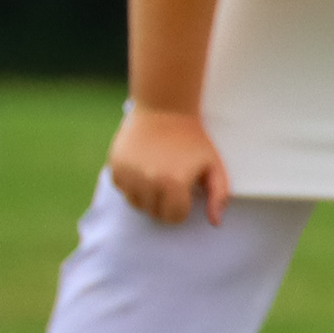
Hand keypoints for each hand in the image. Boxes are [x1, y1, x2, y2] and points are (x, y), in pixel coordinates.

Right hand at [106, 107, 227, 225]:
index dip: (182, 207)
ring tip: (158, 175)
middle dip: (165, 203)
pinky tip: (144, 166)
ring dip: (147, 196)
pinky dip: (132, 184)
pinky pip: (122, 189)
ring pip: (136, 204)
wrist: (164, 109)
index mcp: (174, 183)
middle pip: (154, 213)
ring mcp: (128, 174)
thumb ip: (218, 195)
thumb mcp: (214, 165)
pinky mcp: (114, 167)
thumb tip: (215, 223)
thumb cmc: (193, 139)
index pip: (174, 217)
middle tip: (172, 182)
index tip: (186, 192)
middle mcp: (148, 182)